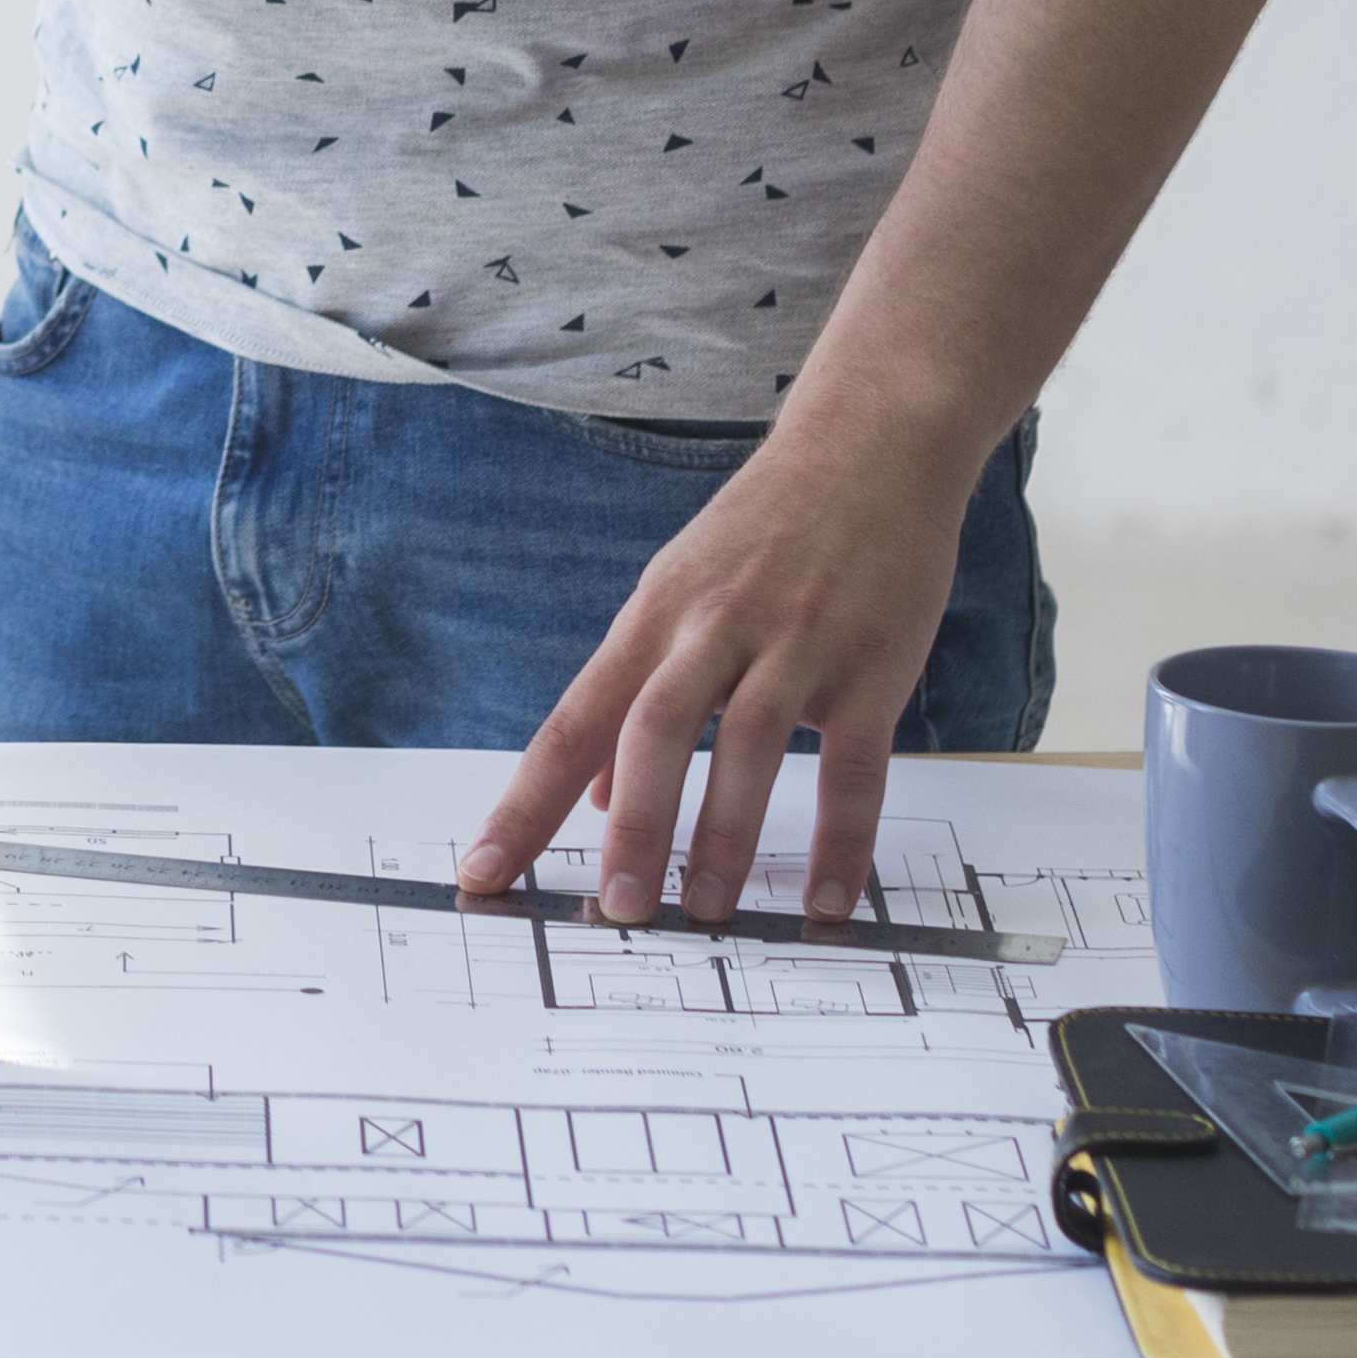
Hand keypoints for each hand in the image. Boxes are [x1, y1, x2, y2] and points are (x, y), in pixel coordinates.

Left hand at [455, 422, 980, 931]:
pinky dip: (842, 839)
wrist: (870, 443)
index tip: (483, 871)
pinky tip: (829, 900)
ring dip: (726, 837)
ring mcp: (796, 643)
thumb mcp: (677, 592)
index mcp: (653, 617)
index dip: (525, 803)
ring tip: (706, 914)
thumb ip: (634, 692)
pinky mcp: (873, 662)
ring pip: (749, 746)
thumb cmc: (763, 530)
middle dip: (633, 828)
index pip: (573, 721)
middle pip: (653, 729)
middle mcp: (714, 628)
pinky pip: (855, 766)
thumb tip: (593, 794)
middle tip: (616, 911)